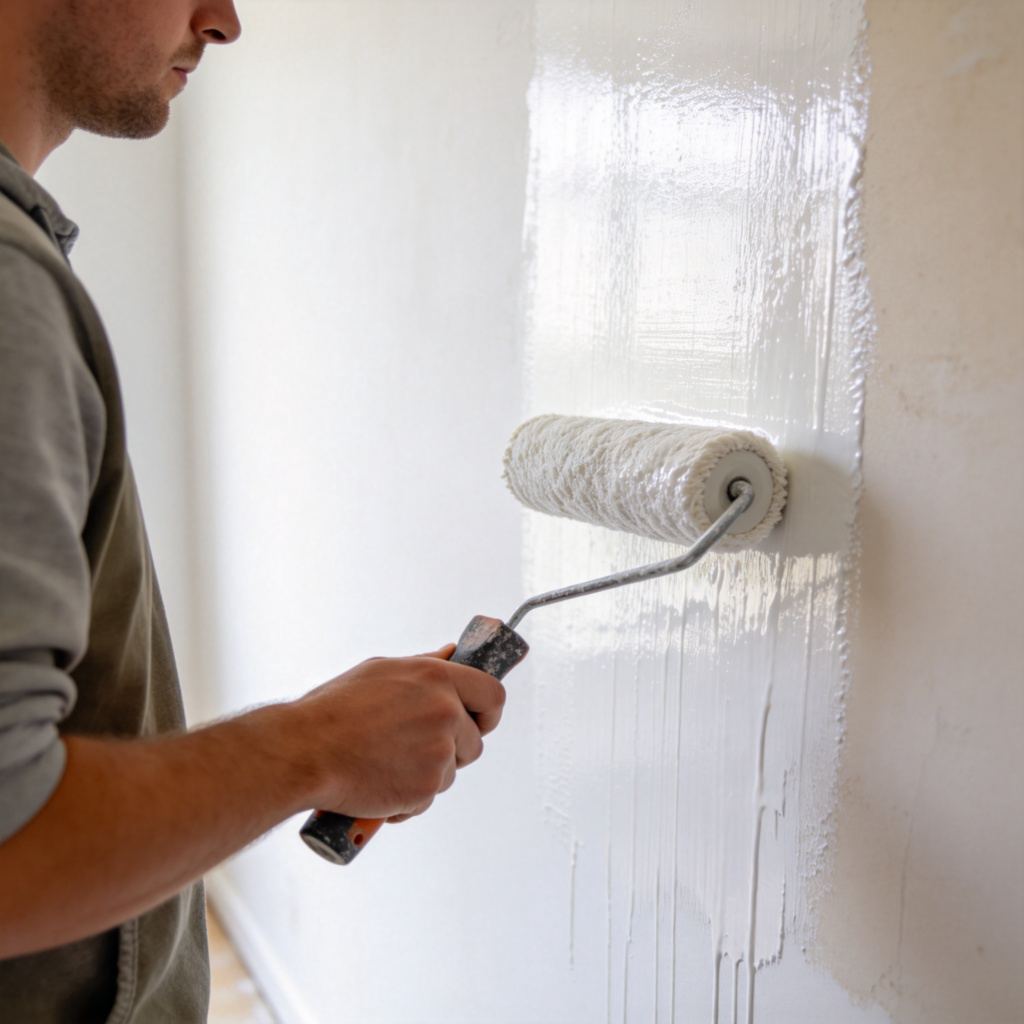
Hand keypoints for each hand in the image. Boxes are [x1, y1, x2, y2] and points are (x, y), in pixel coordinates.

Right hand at [291, 647, 505, 821]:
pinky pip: (428, 799)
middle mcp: (444, 712)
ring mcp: (438, 751)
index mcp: (436, 678)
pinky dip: (408, 799)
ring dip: (426, 775)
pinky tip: (380, 784)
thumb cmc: (334, 711)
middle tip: (415, 750)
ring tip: (386, 764)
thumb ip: (425, 666)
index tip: (479, 722)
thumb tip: (452, 655)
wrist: (305, 752)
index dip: (488, 713)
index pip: (492, 694)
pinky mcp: (426, 787)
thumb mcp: (381, 671)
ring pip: (451, 772)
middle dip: (453, 750)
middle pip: (475, 741)